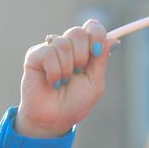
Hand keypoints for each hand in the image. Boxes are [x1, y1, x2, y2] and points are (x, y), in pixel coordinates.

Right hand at [15, 20, 112, 139]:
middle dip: (81, 55)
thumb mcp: (95, 83)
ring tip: (63, 82)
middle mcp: (68, 47)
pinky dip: (54, 72)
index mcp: (85, 51)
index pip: (92, 27)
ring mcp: (50, 49)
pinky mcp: (34, 56)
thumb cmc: (75, 103)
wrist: (55, 120)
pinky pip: (48, 53)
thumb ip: (102, 61)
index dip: (96, 34)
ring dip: (66, 68)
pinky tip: (52, 82)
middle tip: (77, 72)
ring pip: (62, 44)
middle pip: (77, 32)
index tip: (97, 52)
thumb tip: (114, 39)